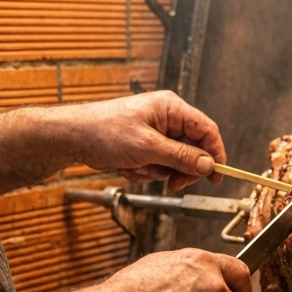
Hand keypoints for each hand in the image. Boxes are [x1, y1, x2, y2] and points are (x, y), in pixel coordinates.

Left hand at [71, 90, 225, 191]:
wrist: (73, 137)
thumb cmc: (104, 131)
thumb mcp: (147, 147)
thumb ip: (181, 157)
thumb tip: (208, 165)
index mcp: (172, 109)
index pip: (207, 130)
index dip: (216, 153)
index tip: (217, 175)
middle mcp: (168, 119)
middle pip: (194, 150)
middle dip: (181, 169)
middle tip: (173, 183)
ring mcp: (157, 133)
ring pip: (176, 161)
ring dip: (158, 171)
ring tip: (137, 166)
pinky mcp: (147, 146)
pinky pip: (159, 165)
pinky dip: (146, 171)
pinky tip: (129, 166)